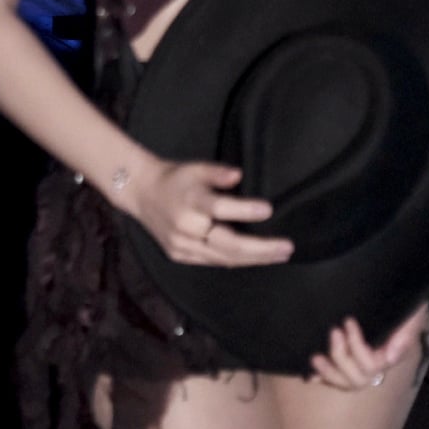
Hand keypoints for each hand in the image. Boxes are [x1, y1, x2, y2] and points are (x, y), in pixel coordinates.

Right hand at [122, 156, 294, 268]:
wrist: (141, 193)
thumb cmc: (175, 178)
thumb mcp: (195, 167)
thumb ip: (218, 172)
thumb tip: (239, 175)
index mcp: (189, 201)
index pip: (220, 208)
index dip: (245, 210)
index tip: (268, 209)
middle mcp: (185, 228)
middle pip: (227, 244)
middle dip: (260, 249)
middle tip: (287, 247)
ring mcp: (182, 246)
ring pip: (223, 258)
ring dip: (254, 259)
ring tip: (279, 255)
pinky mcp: (180, 256)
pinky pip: (213, 262)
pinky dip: (236, 261)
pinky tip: (256, 259)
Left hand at [308, 305, 428, 391]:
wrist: (401, 288)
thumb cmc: (406, 301)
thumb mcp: (411, 313)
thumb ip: (405, 334)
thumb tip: (389, 357)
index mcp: (389, 353)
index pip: (371, 365)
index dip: (356, 346)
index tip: (348, 321)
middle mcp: (375, 361)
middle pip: (357, 379)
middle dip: (341, 357)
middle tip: (334, 331)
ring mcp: (361, 361)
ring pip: (346, 382)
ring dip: (329, 372)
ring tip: (315, 357)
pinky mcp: (349, 357)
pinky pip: (337, 377)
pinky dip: (324, 378)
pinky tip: (311, 376)